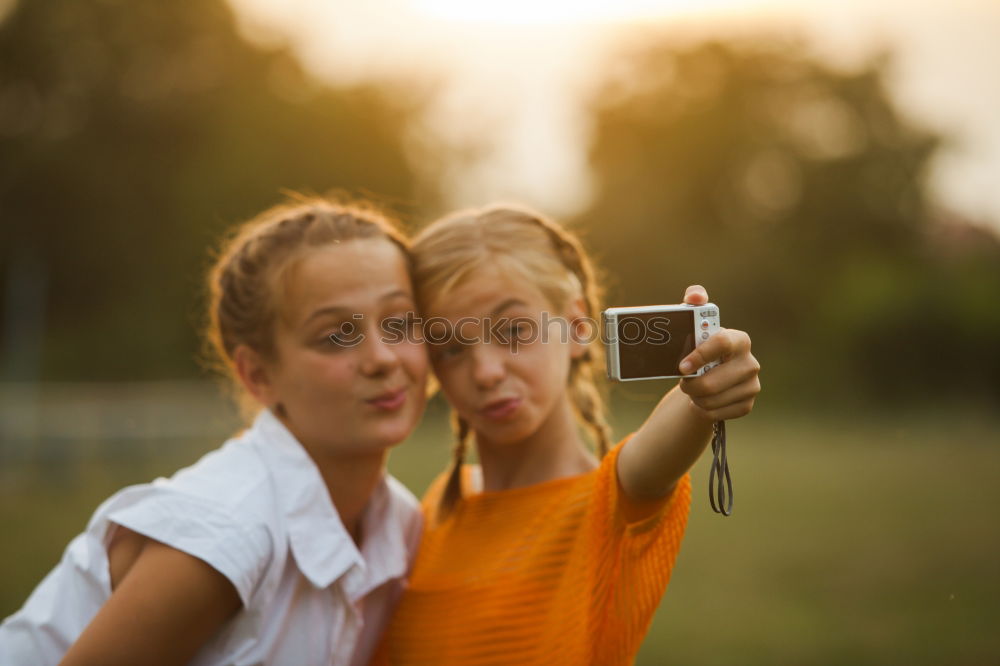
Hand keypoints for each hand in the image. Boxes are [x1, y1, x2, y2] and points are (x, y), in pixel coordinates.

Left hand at [677, 285, 760, 420]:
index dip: (700, 356)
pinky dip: (702, 409)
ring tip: (693, 389)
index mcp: (739, 340)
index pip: (721, 344)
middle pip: (712, 382)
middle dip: (691, 385)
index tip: (682, 367)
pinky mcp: (747, 405)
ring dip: (694, 397)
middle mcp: (750, 363)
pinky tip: (703, 400)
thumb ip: (693, 304)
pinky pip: (715, 413)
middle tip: (684, 381)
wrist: (711, 375)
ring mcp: (752, 386)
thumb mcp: (694, 324)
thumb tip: (695, 297)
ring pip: (711, 401)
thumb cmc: (699, 346)